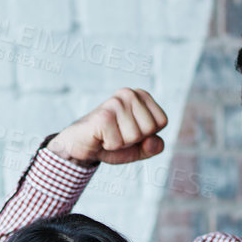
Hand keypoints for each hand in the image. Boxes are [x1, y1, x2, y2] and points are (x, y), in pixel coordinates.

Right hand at [46, 88, 167, 165]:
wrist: (80, 145)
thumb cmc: (110, 142)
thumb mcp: (138, 148)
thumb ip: (153, 146)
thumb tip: (154, 142)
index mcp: (141, 95)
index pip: (161, 122)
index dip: (147, 135)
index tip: (130, 131)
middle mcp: (129, 93)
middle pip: (149, 129)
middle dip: (134, 140)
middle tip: (117, 134)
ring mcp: (115, 103)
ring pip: (134, 136)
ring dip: (120, 144)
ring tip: (108, 135)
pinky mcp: (103, 116)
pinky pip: (118, 142)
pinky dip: (109, 146)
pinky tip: (100, 137)